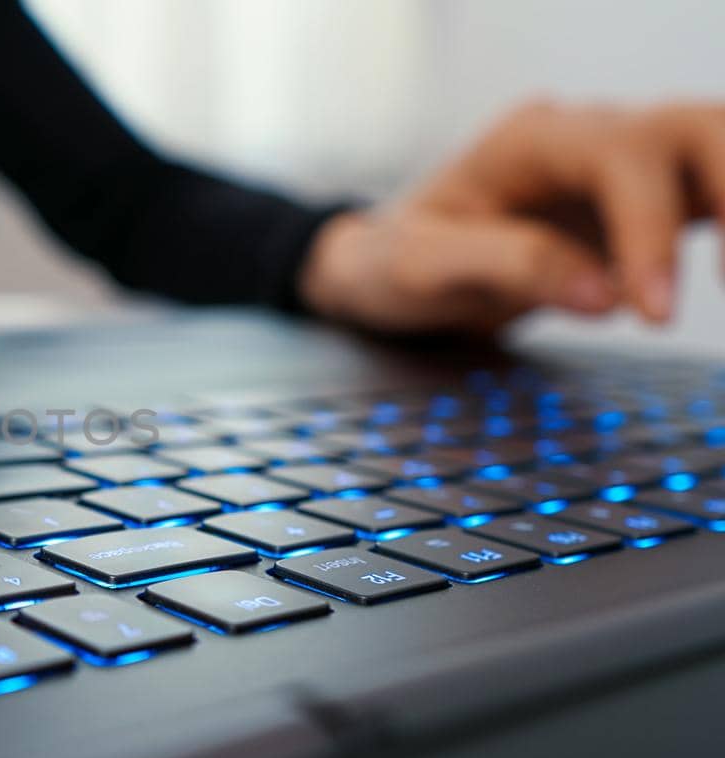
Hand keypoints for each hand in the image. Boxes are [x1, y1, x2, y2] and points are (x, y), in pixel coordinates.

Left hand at [301, 99, 724, 331]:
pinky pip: (710, 199)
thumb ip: (507, 266)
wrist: (383, 269)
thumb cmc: (393, 261)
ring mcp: (618, 167)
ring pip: (716, 149)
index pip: (621, 157)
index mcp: (528, 139)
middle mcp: (584, 137)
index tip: (652, 311)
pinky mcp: (641, 205)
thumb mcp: (419, 266)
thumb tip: (605, 293)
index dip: (648, 230)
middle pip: (695, 129)